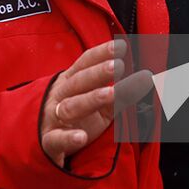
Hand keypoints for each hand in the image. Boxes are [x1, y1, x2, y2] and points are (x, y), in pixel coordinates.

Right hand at [39, 39, 152, 165]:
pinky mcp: (49, 141)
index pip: (85, 62)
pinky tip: (81, 137)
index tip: (121, 46)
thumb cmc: (76, 117)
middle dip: (99, 73)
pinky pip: (57, 139)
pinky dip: (68, 138)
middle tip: (119, 65)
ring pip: (71, 106)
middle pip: (80, 81)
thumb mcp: (100, 103)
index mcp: (71, 81)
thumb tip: (147, 77)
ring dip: (91, 99)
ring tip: (111, 94)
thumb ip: (121, 91)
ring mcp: (53, 117)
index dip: (102, 53)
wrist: (40, 142)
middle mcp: (61, 95)